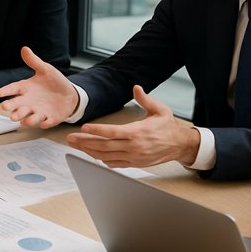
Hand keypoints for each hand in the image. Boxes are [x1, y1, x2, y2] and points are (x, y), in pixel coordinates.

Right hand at [0, 46, 77, 127]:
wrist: (69, 94)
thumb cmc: (54, 82)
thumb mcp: (45, 69)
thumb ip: (34, 61)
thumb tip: (24, 48)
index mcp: (26, 89)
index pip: (13, 89)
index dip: (6, 91)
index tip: (0, 92)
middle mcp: (29, 102)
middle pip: (18, 107)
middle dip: (12, 108)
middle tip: (6, 108)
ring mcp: (39, 111)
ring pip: (30, 117)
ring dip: (27, 119)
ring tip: (24, 120)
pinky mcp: (50, 118)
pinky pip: (47, 122)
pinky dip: (46, 123)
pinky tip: (45, 123)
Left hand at [65, 85, 199, 166]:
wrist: (180, 145)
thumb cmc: (168, 126)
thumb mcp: (159, 109)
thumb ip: (145, 99)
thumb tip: (136, 88)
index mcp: (138, 132)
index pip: (113, 132)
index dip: (97, 131)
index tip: (84, 128)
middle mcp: (134, 146)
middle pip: (104, 146)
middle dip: (85, 142)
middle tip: (70, 139)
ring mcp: (133, 157)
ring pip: (106, 156)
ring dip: (89, 151)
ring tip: (76, 146)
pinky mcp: (134, 164)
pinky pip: (114, 164)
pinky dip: (101, 159)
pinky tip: (92, 154)